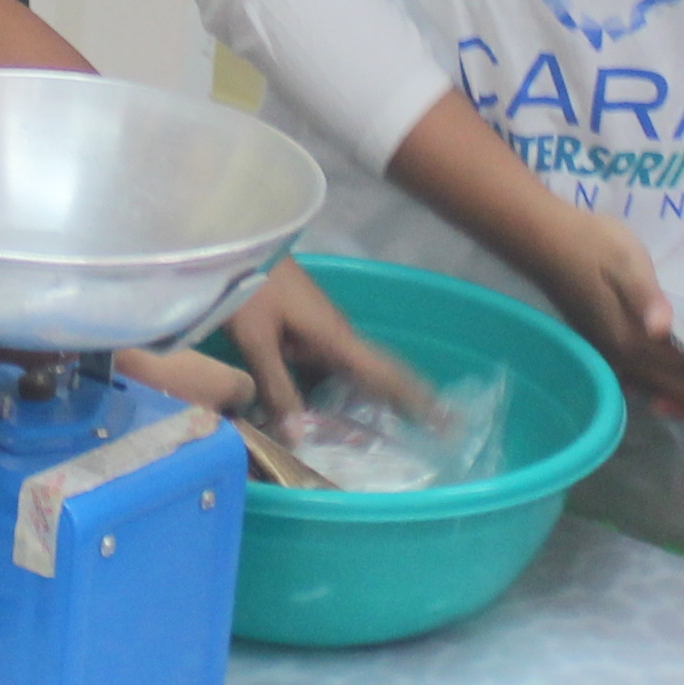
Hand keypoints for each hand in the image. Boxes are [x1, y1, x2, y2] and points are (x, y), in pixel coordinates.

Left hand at [214, 259, 434, 428]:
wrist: (235, 245)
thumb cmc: (249, 287)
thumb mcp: (257, 341)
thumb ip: (277, 387)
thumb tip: (299, 437)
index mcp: (335, 337)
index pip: (385, 374)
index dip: (417, 399)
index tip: (448, 421)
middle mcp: (336, 336)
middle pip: (374, 378)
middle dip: (398, 406)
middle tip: (424, 437)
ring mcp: (321, 332)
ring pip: (348, 376)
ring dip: (360, 403)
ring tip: (374, 439)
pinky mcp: (303, 330)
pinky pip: (326, 369)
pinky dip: (330, 393)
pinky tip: (322, 415)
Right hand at [526, 205, 683, 434]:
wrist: (549, 243)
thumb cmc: (594, 244)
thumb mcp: (626, 260)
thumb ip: (645, 296)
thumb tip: (663, 328)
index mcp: (637, 342)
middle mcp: (630, 361)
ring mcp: (621, 361)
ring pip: (672, 400)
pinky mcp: (617, 354)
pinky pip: (658, 390)